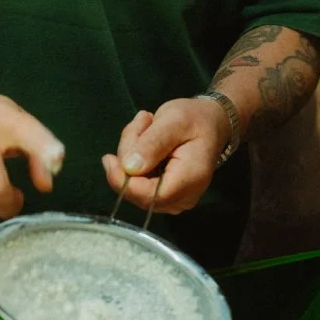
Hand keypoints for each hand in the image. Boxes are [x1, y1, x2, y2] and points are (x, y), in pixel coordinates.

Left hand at [101, 99, 229, 213]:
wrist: (212, 123)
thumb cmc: (195, 119)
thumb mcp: (174, 121)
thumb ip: (152, 144)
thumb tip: (129, 168)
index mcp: (190, 180)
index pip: (148, 196)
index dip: (123, 181)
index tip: (108, 158)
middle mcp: (182, 198)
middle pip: (137, 191)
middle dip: (128, 157)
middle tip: (141, 123)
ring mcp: (173, 200)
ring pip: (133, 186)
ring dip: (130, 153)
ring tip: (147, 124)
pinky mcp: (163, 196)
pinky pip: (137, 183)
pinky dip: (134, 160)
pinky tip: (146, 138)